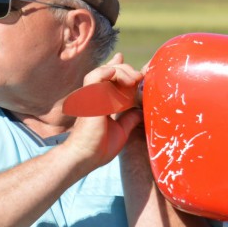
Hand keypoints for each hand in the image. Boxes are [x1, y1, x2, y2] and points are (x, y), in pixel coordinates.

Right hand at [64, 53, 143, 169]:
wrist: (86, 157)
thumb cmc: (100, 147)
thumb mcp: (121, 129)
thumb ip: (129, 118)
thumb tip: (141, 111)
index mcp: (100, 101)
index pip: (109, 79)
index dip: (120, 69)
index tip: (136, 70)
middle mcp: (94, 95)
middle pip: (110, 71)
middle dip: (128, 71)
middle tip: (140, 78)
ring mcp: (90, 95)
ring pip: (105, 70)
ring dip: (123, 71)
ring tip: (135, 80)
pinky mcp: (88, 96)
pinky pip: (97, 75)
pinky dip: (111, 72)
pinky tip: (126, 80)